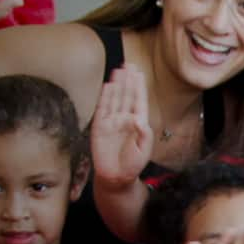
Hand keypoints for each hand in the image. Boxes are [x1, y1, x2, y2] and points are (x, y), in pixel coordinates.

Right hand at [91, 66, 154, 188]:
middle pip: (126, 96)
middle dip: (128, 80)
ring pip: (115, 99)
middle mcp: (125, 120)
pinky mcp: (100, 128)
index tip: (139, 73)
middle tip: (129, 64)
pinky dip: (105, 98)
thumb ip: (144, 135)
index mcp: (138, 123)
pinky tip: (107, 86)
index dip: (138, 87)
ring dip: (117, 85)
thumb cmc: (132, 165)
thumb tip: (138, 119)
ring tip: (119, 70)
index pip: (138, 101)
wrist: (116, 178)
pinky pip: (102, 110)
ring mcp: (112, 122)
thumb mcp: (144, 151)